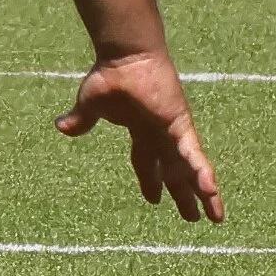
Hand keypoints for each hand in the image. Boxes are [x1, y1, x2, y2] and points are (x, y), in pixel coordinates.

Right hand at [56, 50, 223, 221]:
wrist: (126, 57)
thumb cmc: (109, 75)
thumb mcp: (90, 105)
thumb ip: (80, 119)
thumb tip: (60, 127)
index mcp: (140, 130)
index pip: (147, 161)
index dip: (151, 181)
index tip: (154, 200)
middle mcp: (161, 134)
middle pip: (174, 172)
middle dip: (182, 195)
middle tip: (192, 218)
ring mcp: (174, 131)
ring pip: (191, 170)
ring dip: (203, 194)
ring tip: (215, 218)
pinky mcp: (181, 127)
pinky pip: (194, 157)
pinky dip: (203, 175)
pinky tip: (210, 193)